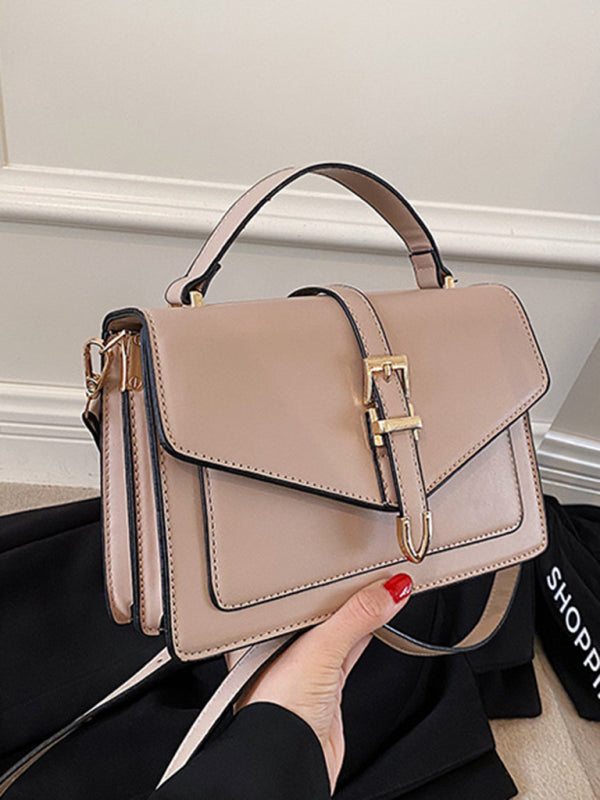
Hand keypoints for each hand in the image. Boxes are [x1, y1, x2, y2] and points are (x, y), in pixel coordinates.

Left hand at [226, 573, 411, 791]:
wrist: (289, 764)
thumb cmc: (277, 710)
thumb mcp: (320, 650)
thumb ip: (357, 616)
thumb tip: (392, 589)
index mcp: (267, 629)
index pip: (302, 590)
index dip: (329, 574)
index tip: (357, 557)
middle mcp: (283, 645)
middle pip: (323, 608)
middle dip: (347, 590)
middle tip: (375, 568)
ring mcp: (306, 666)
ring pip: (338, 627)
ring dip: (361, 611)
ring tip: (383, 587)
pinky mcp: (326, 685)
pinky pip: (349, 648)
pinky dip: (366, 633)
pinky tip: (377, 619)